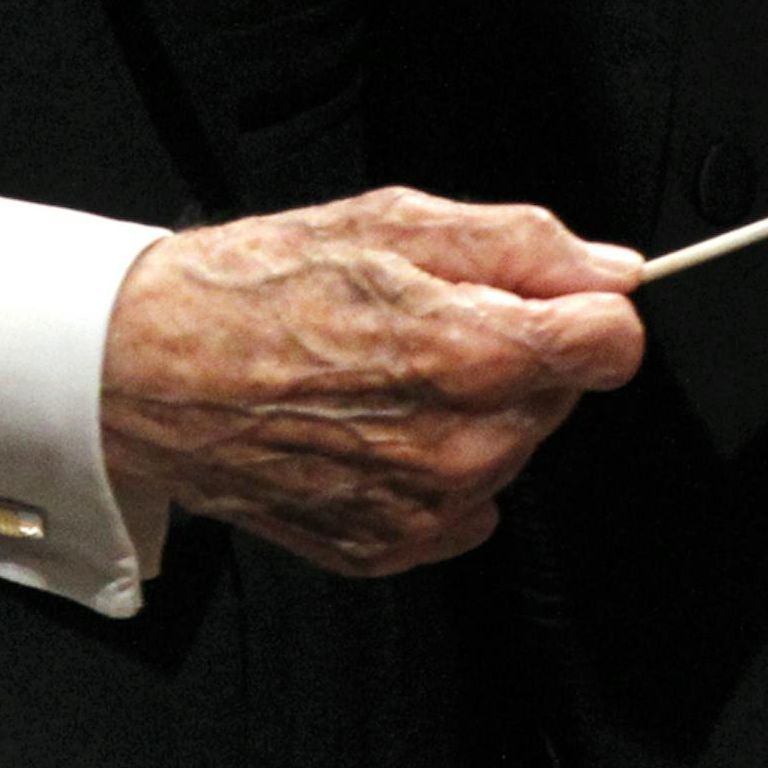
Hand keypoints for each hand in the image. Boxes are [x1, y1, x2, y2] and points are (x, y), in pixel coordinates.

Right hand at [100, 185, 642, 576]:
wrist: (153, 368)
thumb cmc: (256, 287)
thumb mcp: (392, 219)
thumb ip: (519, 242)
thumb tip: (610, 269)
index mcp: (474, 354)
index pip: (614, 344)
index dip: (585, 304)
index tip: (548, 292)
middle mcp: (464, 449)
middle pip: (559, 393)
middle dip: (515, 346)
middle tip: (424, 313)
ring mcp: (427, 509)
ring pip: (511, 447)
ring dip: (474, 406)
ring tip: (382, 364)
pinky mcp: (391, 548)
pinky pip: (461, 504)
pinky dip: (432, 463)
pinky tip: (367, 419)